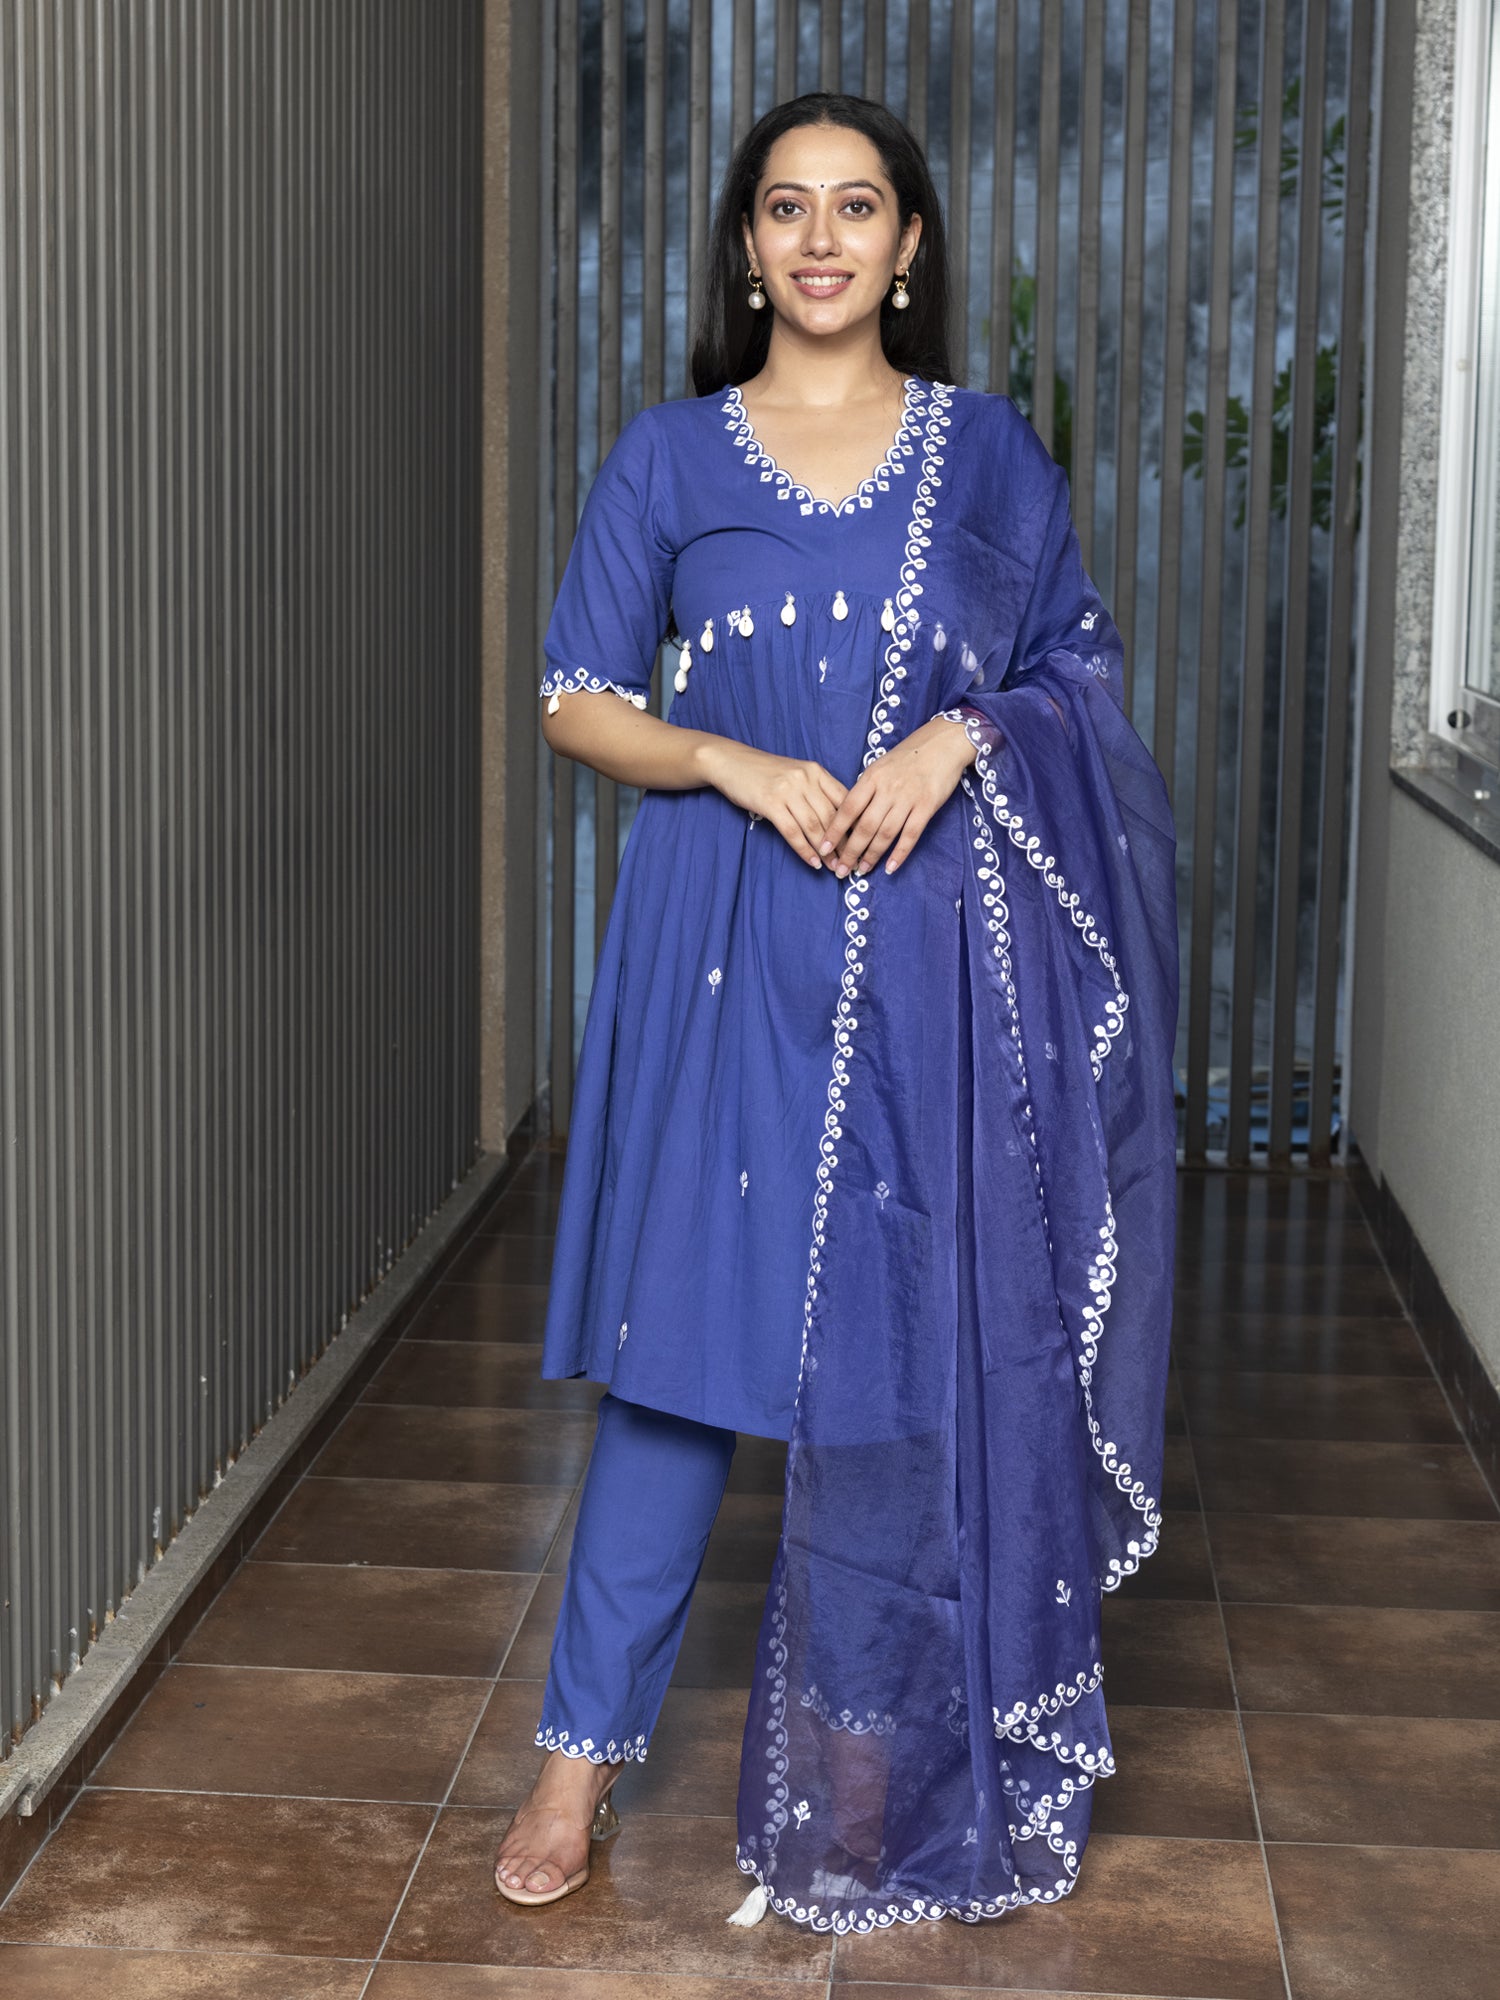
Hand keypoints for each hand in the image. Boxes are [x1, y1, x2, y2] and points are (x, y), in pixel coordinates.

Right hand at [701, 739, 847, 869]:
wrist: (731, 762)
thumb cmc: (765, 772)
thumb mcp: (796, 774)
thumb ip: (817, 790)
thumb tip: (838, 820)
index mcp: (816, 771)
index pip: (844, 799)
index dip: (855, 824)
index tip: (862, 843)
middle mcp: (805, 779)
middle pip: (832, 816)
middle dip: (843, 843)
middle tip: (850, 862)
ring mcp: (788, 790)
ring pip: (814, 826)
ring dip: (826, 850)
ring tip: (834, 867)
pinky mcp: (770, 803)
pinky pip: (793, 832)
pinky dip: (805, 850)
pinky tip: (813, 862)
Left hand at [819, 715, 976, 877]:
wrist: (942, 744)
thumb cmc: (907, 756)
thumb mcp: (880, 766)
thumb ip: (866, 789)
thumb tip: (849, 814)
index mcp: (871, 778)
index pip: (847, 808)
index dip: (834, 830)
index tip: (823, 847)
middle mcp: (887, 789)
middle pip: (864, 826)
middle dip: (850, 851)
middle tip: (841, 870)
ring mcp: (907, 798)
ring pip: (885, 833)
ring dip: (872, 855)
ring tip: (862, 870)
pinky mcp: (927, 807)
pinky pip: (910, 835)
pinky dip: (899, 853)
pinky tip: (890, 867)